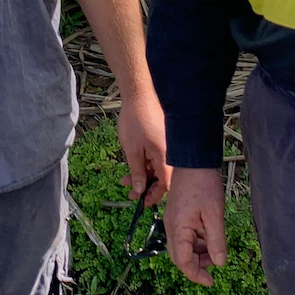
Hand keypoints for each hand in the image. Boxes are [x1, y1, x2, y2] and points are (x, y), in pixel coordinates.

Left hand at [117, 89, 170, 204]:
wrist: (138, 93)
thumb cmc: (135, 119)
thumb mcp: (132, 150)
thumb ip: (137, 172)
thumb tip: (140, 190)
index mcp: (166, 156)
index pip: (165, 184)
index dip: (154, 195)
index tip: (141, 202)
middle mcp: (170, 151)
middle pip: (162, 176)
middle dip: (145, 185)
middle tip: (129, 190)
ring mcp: (167, 143)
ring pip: (157, 166)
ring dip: (143, 173)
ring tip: (125, 177)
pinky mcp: (163, 137)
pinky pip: (157, 156)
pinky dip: (145, 162)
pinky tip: (133, 163)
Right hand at [164, 166, 225, 285]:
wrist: (193, 159)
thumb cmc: (203, 184)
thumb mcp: (214, 214)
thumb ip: (216, 241)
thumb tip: (219, 263)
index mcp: (178, 228)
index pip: (183, 262)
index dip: (196, 275)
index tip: (211, 281)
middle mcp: (171, 226)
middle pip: (180, 256)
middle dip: (197, 264)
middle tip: (216, 262)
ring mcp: (173, 220)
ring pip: (183, 246)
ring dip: (198, 252)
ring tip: (216, 248)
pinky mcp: (178, 214)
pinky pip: (185, 235)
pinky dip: (197, 240)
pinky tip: (210, 236)